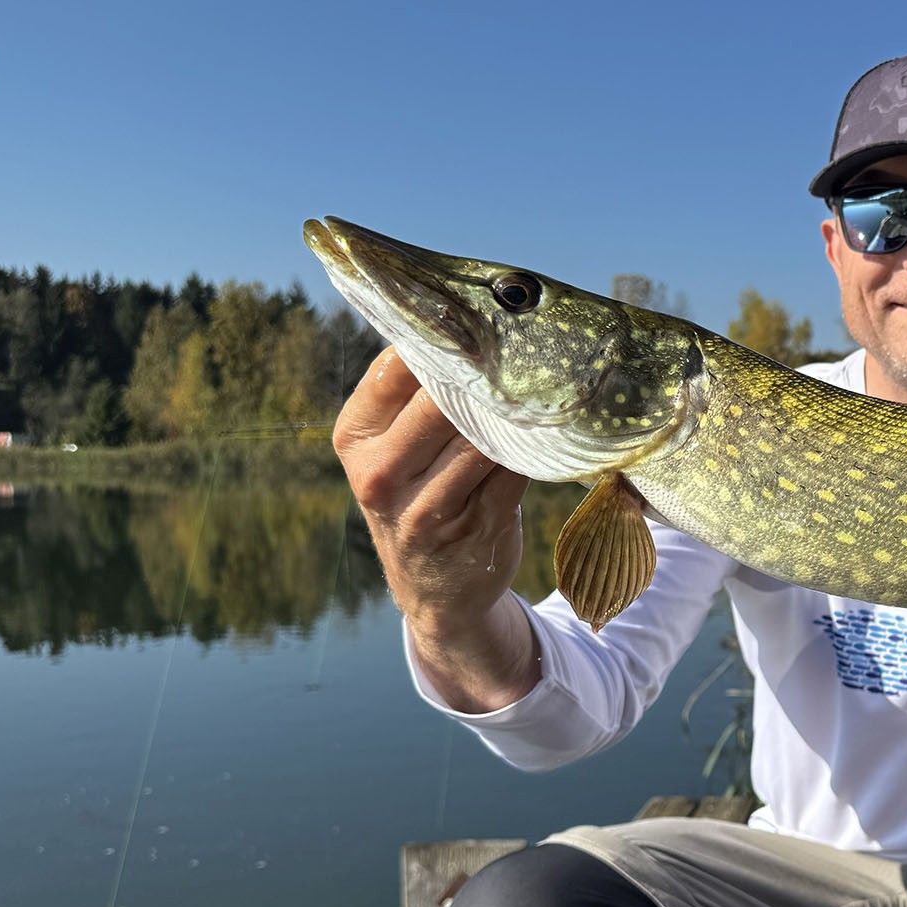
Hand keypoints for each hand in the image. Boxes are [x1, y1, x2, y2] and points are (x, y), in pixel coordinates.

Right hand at [333, 348, 536, 708]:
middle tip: (527, 342)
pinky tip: (550, 426)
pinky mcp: (474, 528)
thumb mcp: (394, 449)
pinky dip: (535, 445)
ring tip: (547, 377)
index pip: (398, 367)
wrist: (433, 590)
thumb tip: (474, 322)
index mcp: (355, 436)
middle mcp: (381, 472)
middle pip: (443, 400)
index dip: (444, 337)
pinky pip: (514, 469)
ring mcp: (425, 506)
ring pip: (484, 435)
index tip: (483, 316)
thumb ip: (417, 397)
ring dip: (518, 409)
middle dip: (488, 371)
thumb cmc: (421, 496)